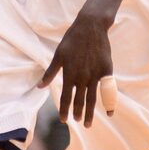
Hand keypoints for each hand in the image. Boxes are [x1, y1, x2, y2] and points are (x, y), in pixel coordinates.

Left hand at [38, 12, 113, 126]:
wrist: (91, 27)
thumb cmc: (72, 39)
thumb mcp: (58, 55)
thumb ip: (50, 73)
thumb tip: (39, 86)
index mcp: (69, 74)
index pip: (65, 97)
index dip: (64, 109)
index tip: (63, 119)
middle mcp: (82, 77)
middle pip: (79, 100)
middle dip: (77, 113)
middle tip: (77, 122)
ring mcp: (95, 74)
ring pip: (92, 98)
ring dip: (89, 112)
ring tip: (87, 123)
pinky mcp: (106, 70)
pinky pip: (107, 90)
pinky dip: (109, 102)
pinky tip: (109, 111)